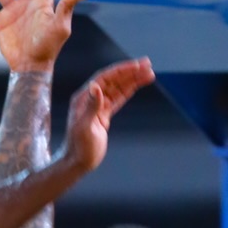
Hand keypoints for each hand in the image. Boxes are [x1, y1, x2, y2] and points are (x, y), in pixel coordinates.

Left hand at [58, 57, 154, 174]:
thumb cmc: (79, 147)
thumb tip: (96, 86)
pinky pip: (118, 99)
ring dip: (133, 80)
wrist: (78, 163)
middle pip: (113, 80)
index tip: (136, 65)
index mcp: (84, 98)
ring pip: (118, 88)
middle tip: (147, 64)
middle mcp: (90, 98)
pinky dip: (129, 91)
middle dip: (130, 72)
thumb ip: (92, 107)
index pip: (105, 78)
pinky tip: (139, 84)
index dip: (121, 70)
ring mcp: (98, 107)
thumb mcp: (85, 127)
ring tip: (149, 73)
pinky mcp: (104, 116)